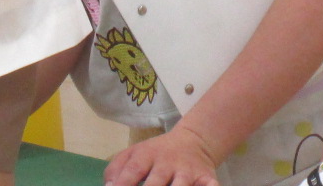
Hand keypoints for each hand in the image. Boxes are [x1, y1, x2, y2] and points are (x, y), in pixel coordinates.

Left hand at [107, 126, 222, 185]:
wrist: (194, 140)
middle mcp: (168, 163)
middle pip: (156, 182)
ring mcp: (188, 171)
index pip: (133, 170)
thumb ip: (116, 169)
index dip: (123, 184)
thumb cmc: (156, 154)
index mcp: (148, 155)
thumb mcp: (133, 153)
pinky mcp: (206, 178)